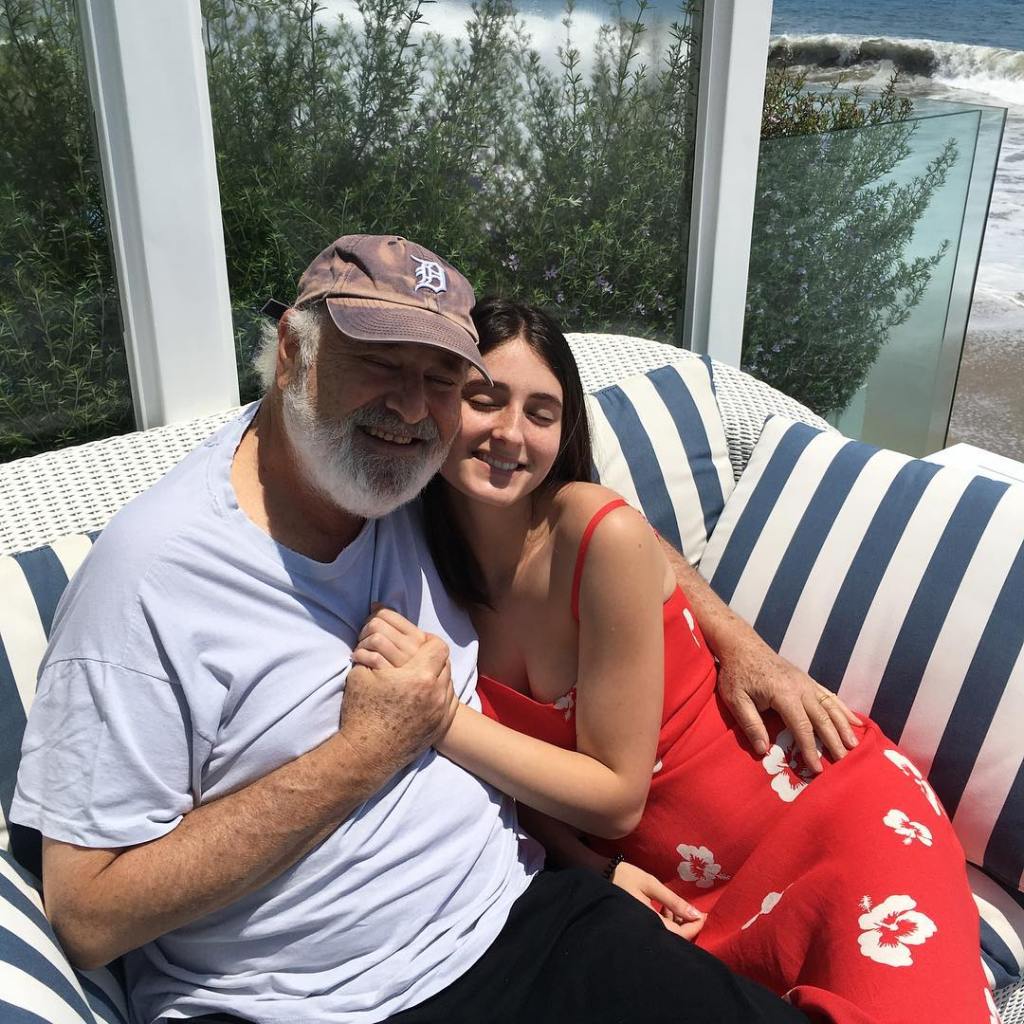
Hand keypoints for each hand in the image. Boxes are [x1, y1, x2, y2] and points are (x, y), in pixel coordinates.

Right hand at [342, 607, 458, 774]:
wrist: (366, 754)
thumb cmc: (361, 713)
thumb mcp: (361, 674)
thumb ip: (374, 653)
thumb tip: (374, 639)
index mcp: (419, 677)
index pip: (438, 646)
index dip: (428, 640)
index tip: (419, 640)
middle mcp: (436, 693)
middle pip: (446, 663)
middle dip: (433, 657)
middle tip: (420, 656)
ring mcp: (441, 712)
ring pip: (449, 682)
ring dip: (438, 675)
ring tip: (422, 674)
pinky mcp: (440, 727)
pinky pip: (449, 702)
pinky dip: (440, 694)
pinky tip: (427, 693)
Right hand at [611, 861, 704, 940]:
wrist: (600, 875)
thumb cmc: (625, 876)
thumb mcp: (650, 884)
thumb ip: (672, 900)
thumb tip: (696, 914)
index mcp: (649, 922)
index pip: (679, 935)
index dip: (694, 927)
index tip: (705, 915)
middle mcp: (646, 930)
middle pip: (674, 937)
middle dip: (687, 924)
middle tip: (694, 909)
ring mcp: (642, 928)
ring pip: (666, 933)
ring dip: (676, 921)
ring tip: (676, 905)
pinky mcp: (639, 924)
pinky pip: (658, 927)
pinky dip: (666, 919)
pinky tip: (665, 907)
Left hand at [716, 641, 861, 772]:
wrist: (742, 646)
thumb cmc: (737, 674)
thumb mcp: (736, 700)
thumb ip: (750, 724)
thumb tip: (763, 751)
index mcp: (784, 694)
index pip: (802, 727)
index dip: (810, 749)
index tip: (817, 769)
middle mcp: (800, 687)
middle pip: (822, 718)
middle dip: (834, 740)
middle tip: (844, 761)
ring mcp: (806, 681)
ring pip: (830, 706)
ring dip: (844, 725)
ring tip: (855, 744)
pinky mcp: (806, 679)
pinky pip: (829, 695)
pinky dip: (843, 708)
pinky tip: (855, 720)